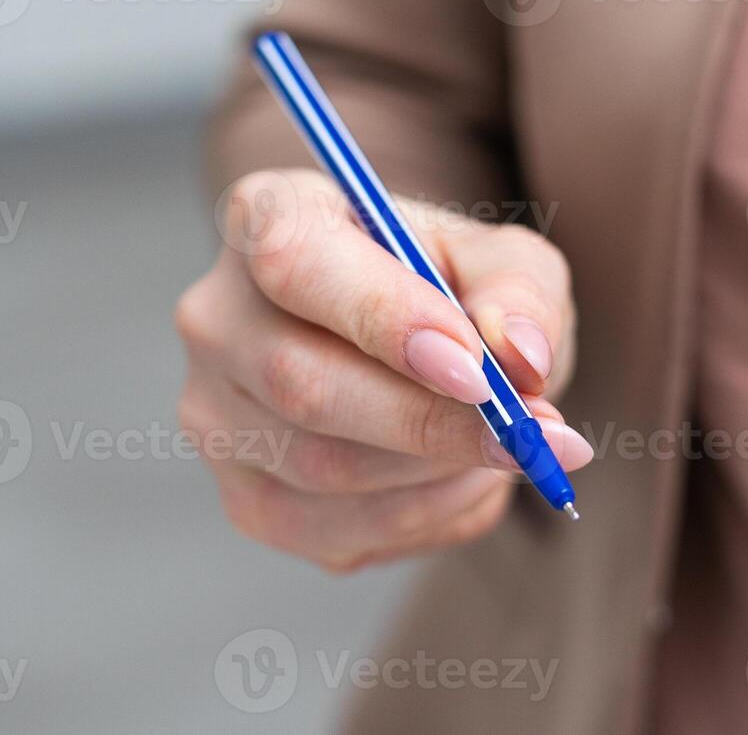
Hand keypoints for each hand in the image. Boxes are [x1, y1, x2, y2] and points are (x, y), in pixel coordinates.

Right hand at [174, 168, 591, 572]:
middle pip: (301, 385)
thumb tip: (522, 358)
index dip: (385, 321)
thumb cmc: (451, 285)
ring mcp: (217, 417)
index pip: (296, 264)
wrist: (415, 341)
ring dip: (439, 472)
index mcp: (268, 215)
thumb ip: (519, 291)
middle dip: (431, 422)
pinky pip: (338, 532)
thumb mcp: (502, 259)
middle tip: (530, 435)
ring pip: (324, 470)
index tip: (477, 370)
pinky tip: (467, 478)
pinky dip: (427, 515)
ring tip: (509, 446)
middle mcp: (217, 317)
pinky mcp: (247, 499)